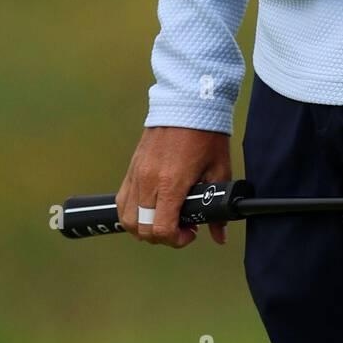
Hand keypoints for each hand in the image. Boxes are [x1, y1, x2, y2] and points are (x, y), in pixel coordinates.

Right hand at [116, 126, 231, 248]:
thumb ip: (217, 208)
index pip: (161, 229)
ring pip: (127, 218)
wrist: (188, 101)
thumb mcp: (219, 170)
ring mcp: (136, 174)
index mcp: (171, 183)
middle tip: (181, 226)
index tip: (191, 231)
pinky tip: (151, 207)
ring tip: (165, 218)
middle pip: (142, 229)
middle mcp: (148, 181)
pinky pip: (123, 200)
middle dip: (162, 236)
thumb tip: (220, 236)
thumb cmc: (206, 134)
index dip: (176, 240)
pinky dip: (133, 212)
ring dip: (144, 227)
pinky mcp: (132, 167)